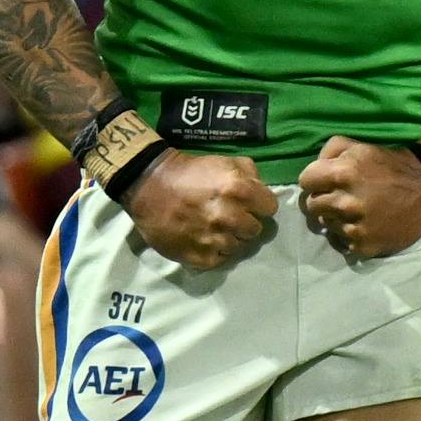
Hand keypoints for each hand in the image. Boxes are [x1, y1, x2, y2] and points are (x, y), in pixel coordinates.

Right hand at [125, 150, 278, 269]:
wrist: (149, 186)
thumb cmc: (189, 172)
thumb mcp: (224, 161)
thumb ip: (250, 174)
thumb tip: (262, 191)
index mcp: (239, 190)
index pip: (270, 208)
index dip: (260, 205)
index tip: (249, 204)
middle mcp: (230, 217)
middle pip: (256, 229)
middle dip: (245, 222)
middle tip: (229, 216)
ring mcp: (215, 240)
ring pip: (239, 246)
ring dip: (230, 238)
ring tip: (214, 228)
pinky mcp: (200, 257)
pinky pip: (221, 259)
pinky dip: (215, 251)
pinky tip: (204, 239)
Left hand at [296, 137, 420, 257]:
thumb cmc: (392, 164)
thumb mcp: (361, 146)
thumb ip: (331, 151)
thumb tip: (314, 167)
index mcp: (342, 173)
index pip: (304, 181)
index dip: (315, 180)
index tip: (325, 182)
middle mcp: (345, 202)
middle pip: (311, 205)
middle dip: (323, 199)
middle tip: (341, 197)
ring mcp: (355, 227)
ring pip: (326, 225)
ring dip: (337, 218)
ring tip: (356, 211)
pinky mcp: (364, 246)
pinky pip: (343, 243)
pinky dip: (351, 236)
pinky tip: (366, 226)